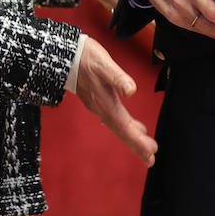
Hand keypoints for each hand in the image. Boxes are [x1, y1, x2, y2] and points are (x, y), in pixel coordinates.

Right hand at [75, 39, 157, 166]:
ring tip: (146, 148)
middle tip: (150, 159)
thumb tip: (131, 90)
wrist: (64, 56)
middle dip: (136, 146)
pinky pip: (113, 119)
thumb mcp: (104, 64)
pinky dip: (125, 127)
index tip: (151, 152)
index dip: (138, 141)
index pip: (124, 127)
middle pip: (121, 132)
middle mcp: (101, 108)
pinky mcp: (97, 100)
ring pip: (118, 126)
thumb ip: (118, 77)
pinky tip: (131, 126)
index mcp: (105, 103)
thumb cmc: (85, 58)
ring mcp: (98, 105)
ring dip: (132, 138)